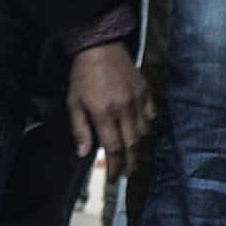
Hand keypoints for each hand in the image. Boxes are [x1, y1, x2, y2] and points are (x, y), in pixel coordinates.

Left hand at [67, 43, 156, 180]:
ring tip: (136, 158)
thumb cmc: (82, 75)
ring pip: (145, 132)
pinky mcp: (145, 90)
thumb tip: (83, 153)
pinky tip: (143, 132)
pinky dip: (149, 126)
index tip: (113, 179)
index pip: (114, 150)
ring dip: (141, 148)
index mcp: (104, 114)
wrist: (100, 46)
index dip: (115, 168)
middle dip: (131, 164)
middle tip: (127, 175)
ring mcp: (137, 100)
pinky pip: (152, 114)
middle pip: (133, 145)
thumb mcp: (74, 102)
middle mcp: (124, 110)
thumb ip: (80, 129)